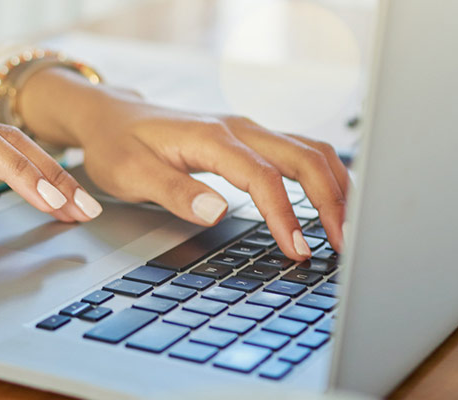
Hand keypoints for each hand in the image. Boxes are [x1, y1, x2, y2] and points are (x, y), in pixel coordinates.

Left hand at [18, 68, 350, 259]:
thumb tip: (216, 213)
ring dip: (335, 188)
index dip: (286, 215)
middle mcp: (238, 129)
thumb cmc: (117, 145)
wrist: (111, 117)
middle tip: (343, 244)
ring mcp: (249, 132)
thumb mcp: (131, 174)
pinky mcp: (252, 140)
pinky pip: (301, 153)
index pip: (263, 177)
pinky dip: (323, 179)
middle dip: (331, 201)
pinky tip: (332, 206)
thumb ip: (175, 193)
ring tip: (346, 230)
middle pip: (304, 158)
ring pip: (310, 152)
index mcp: (211, 137)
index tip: (298, 249)